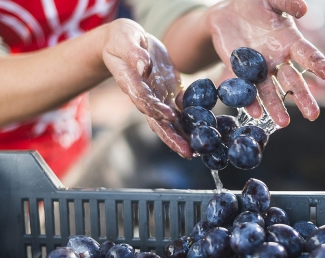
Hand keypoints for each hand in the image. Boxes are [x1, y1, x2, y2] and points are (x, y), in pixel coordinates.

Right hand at [102, 19, 191, 157]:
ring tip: (196, 153)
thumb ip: (133, 53)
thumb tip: (143, 66)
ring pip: (169, 121)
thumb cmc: (121, 38)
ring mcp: (157, 97)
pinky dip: (189, 123)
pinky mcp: (169, 94)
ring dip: (181, 137)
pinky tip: (202, 135)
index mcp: (130, 82)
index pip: (142, 98)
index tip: (169, 115)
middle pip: (156, 120)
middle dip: (171, 136)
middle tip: (187, 152)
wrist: (125, 42)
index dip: (154, 108)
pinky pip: (180, 111)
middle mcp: (144, 95)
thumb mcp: (124, 38)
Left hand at [206, 0, 324, 127]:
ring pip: (271, 92)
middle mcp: (278, 60)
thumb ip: (286, 2)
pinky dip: (251, 102)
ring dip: (277, 107)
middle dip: (302, 97)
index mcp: (290, 42)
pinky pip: (248, 91)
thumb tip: (303, 9)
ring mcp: (260, 70)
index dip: (318, 63)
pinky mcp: (241, 75)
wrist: (226, 15)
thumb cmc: (253, 4)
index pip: (307, 55)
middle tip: (313, 115)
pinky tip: (255, 114)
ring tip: (283, 123)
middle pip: (293, 81)